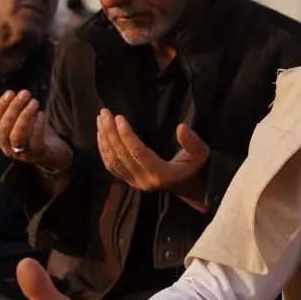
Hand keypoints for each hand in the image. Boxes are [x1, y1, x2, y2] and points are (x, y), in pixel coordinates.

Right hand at [0, 90, 72, 172]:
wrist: (54, 151)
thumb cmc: (31, 132)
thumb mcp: (16, 118)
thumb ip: (0, 108)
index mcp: (0, 138)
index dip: (0, 107)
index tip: (11, 92)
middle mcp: (8, 148)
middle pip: (5, 128)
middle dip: (14, 108)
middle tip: (25, 93)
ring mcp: (23, 154)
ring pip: (17, 136)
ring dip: (25, 117)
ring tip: (34, 102)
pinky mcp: (39, 156)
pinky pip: (35, 143)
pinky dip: (37, 127)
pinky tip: (42, 114)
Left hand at [96, 108, 210, 211]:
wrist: (193, 186)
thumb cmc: (196, 167)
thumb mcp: (200, 154)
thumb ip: (192, 142)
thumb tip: (181, 127)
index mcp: (160, 174)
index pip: (138, 153)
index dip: (126, 136)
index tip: (119, 117)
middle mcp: (144, 181)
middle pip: (122, 156)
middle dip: (110, 133)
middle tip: (104, 113)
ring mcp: (135, 183)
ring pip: (113, 162)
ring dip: (104, 140)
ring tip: (100, 120)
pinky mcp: (130, 181)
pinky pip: (112, 167)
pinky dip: (104, 151)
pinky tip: (101, 135)